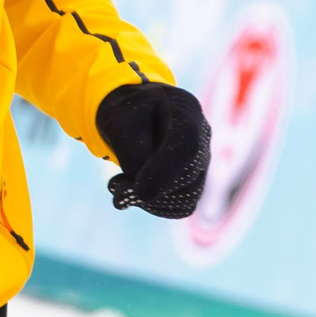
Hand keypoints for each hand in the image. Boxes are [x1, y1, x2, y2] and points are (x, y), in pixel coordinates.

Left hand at [97, 82, 211, 218]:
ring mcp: (201, 161)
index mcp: (184, 110)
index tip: (138, 191)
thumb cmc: (125, 112)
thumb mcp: (118, 120)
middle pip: (187, 178)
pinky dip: (154, 206)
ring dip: (149, 201)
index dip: (163, 173)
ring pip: (186, 198)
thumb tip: (142, 192)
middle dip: (148, 190)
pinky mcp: (194, 182)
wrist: (133, 114)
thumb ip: (130, 150)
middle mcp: (201, 136)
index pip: (186, 146)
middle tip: (114, 186)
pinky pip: (180, 207)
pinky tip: (133, 193)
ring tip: (119, 187)